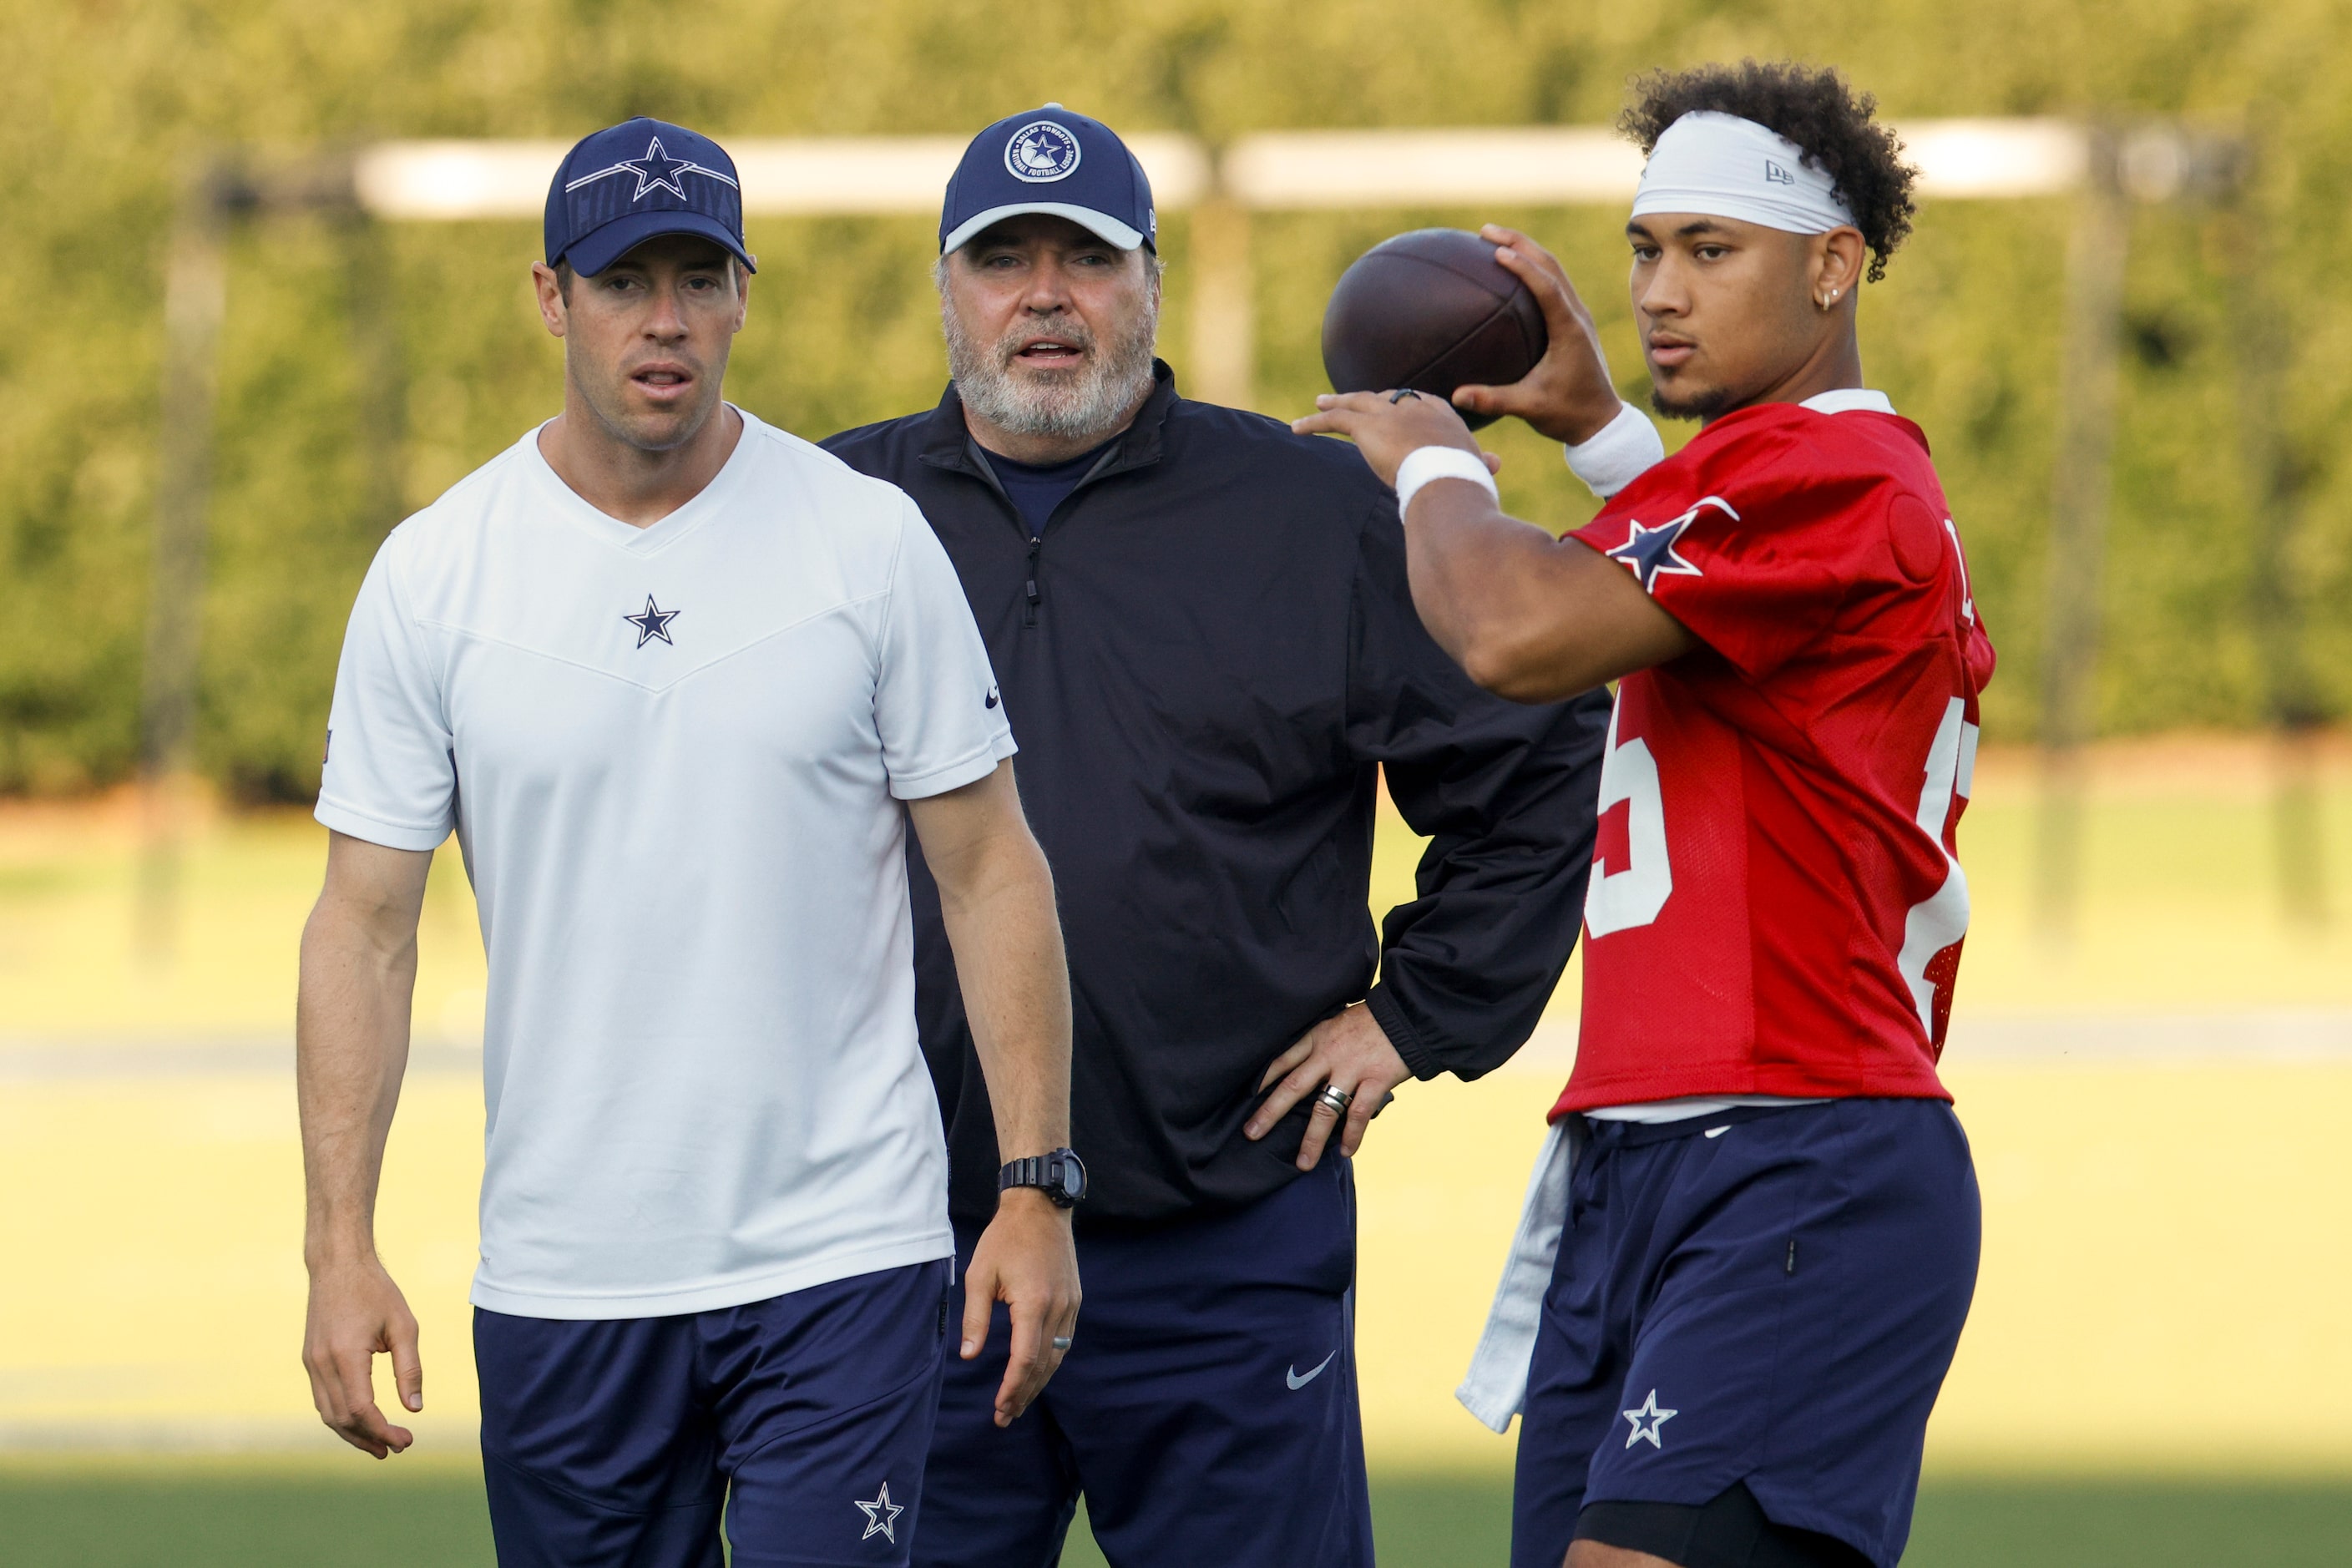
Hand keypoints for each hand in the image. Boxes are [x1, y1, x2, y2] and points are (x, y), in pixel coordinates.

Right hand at [302, 1254, 420, 1457]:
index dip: (382, 1431)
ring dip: (352, 1434)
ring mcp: (311, 1363)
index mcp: (346, 1355)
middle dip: (369, 1439)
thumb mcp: (403, 1326)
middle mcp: (322, 1364)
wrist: (337, 1264)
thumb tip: (415, 1408)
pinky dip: (341, 1417)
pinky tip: (361, 1422)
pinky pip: (322, 1399)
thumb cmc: (376, 1291)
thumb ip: (410, 1368)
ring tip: (379, 1446)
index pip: (362, 1409)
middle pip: (342, 1419)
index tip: (406, 1440)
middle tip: (397, 1449)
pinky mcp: (309, 1360)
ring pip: (328, 1414)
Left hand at [961, 1189, 1080, 1427]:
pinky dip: (1050, 1362)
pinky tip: (1036, 1373)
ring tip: (1018, 1403)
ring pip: (1058, 1356)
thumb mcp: (980, 1275)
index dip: (1012, 1388)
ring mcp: (1071, 1305)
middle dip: (1024, 1394)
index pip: (1025, 1359)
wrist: (1040, 1208)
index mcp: (1033, 1302)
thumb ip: (976, 1318)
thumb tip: (968, 1357)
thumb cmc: (1005, 1239)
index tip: (999, 1408)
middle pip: (1044, 1365)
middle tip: (1005, 1417)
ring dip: (1038, 1383)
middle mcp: (1058, 1308)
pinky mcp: (1075, 1300)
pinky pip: (1065, 1340)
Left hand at [1245, 1003, 1413, 1170]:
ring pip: (1325, 1109)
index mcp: (1318, 1036)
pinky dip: (1352, 1135)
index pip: (1283, 1059)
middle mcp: (1329, 1054)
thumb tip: (1311, 1061)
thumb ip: (1324, 1040)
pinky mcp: (1375, 1079)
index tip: (1247, 1096)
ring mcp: (1351, 1068)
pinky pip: (1358, 1114)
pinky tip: (1345, 1151)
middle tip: (1252, 1134)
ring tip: (1303, 1163)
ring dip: (1312, 1139)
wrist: (1408, 1011)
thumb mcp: (1339, 1020)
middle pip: (1293, 1087)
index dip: (1264, 1078)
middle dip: (1270, 1113)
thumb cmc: (1374, 1017)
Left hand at [1291, 389, 1500, 490]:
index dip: (1407, 406)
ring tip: (1319, 403)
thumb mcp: (1476, 468)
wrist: (1448, 479)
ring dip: (1336, 403)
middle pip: (1387, 397)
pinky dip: (1313, 422)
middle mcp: (1415, 407)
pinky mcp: (1367, 427)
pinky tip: (1296, 428)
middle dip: (1370, 400)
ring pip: (1356, 403)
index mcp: (1443, 415)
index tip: (1398, 408)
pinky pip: (1334, 419)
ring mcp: (1390, 414)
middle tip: (1355, 402)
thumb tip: (1495, 464)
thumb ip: (1481, 463)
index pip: (1421, 402)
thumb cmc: (1467, 480)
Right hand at [1450, 225, 1624, 445]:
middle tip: (1486, 231)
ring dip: (1526, 249)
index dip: (1523, 267)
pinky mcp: (1573, 320)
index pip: (1547, 288)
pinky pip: (1553, 283)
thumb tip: (1456, 396)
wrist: (1600, 421)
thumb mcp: (1530, 408)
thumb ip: (1494, 400)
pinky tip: (1508, 268)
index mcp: (1569, 330)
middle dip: (1519, 243)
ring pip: (1553, 269)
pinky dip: (1531, 268)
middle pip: (1550, 265)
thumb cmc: (1567, 414)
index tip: (1497, 252)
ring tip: (1494, 239)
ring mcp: (1577, 315)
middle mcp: (1576, 315)